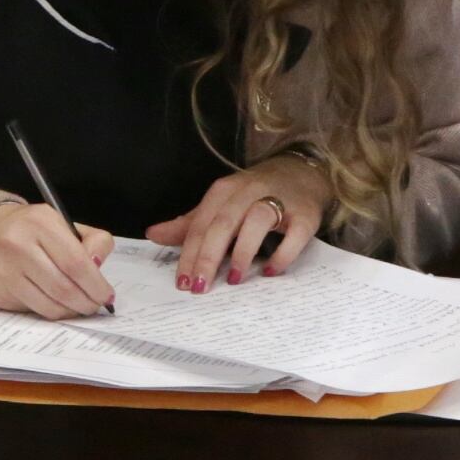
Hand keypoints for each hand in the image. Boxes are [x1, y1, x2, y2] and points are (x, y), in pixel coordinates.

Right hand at [0, 202, 116, 316]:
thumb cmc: (31, 231)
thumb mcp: (62, 224)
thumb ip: (92, 241)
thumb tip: (98, 270)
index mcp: (41, 222)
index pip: (76, 262)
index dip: (96, 284)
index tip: (106, 295)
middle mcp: (19, 244)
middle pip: (64, 287)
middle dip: (87, 303)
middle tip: (95, 305)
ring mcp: (5, 270)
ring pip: (50, 304)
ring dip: (71, 311)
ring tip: (79, 307)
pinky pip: (34, 310)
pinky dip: (51, 311)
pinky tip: (56, 304)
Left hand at [150, 153, 329, 291]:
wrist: (302, 172)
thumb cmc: (254, 194)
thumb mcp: (220, 205)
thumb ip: (189, 223)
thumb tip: (154, 235)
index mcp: (224, 191)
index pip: (201, 224)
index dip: (189, 254)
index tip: (182, 283)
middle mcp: (250, 191)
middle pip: (224, 222)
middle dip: (208, 256)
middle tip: (200, 287)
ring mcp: (281, 201)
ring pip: (257, 221)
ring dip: (243, 251)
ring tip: (234, 279)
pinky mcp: (306, 214)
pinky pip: (295, 234)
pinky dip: (283, 254)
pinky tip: (270, 271)